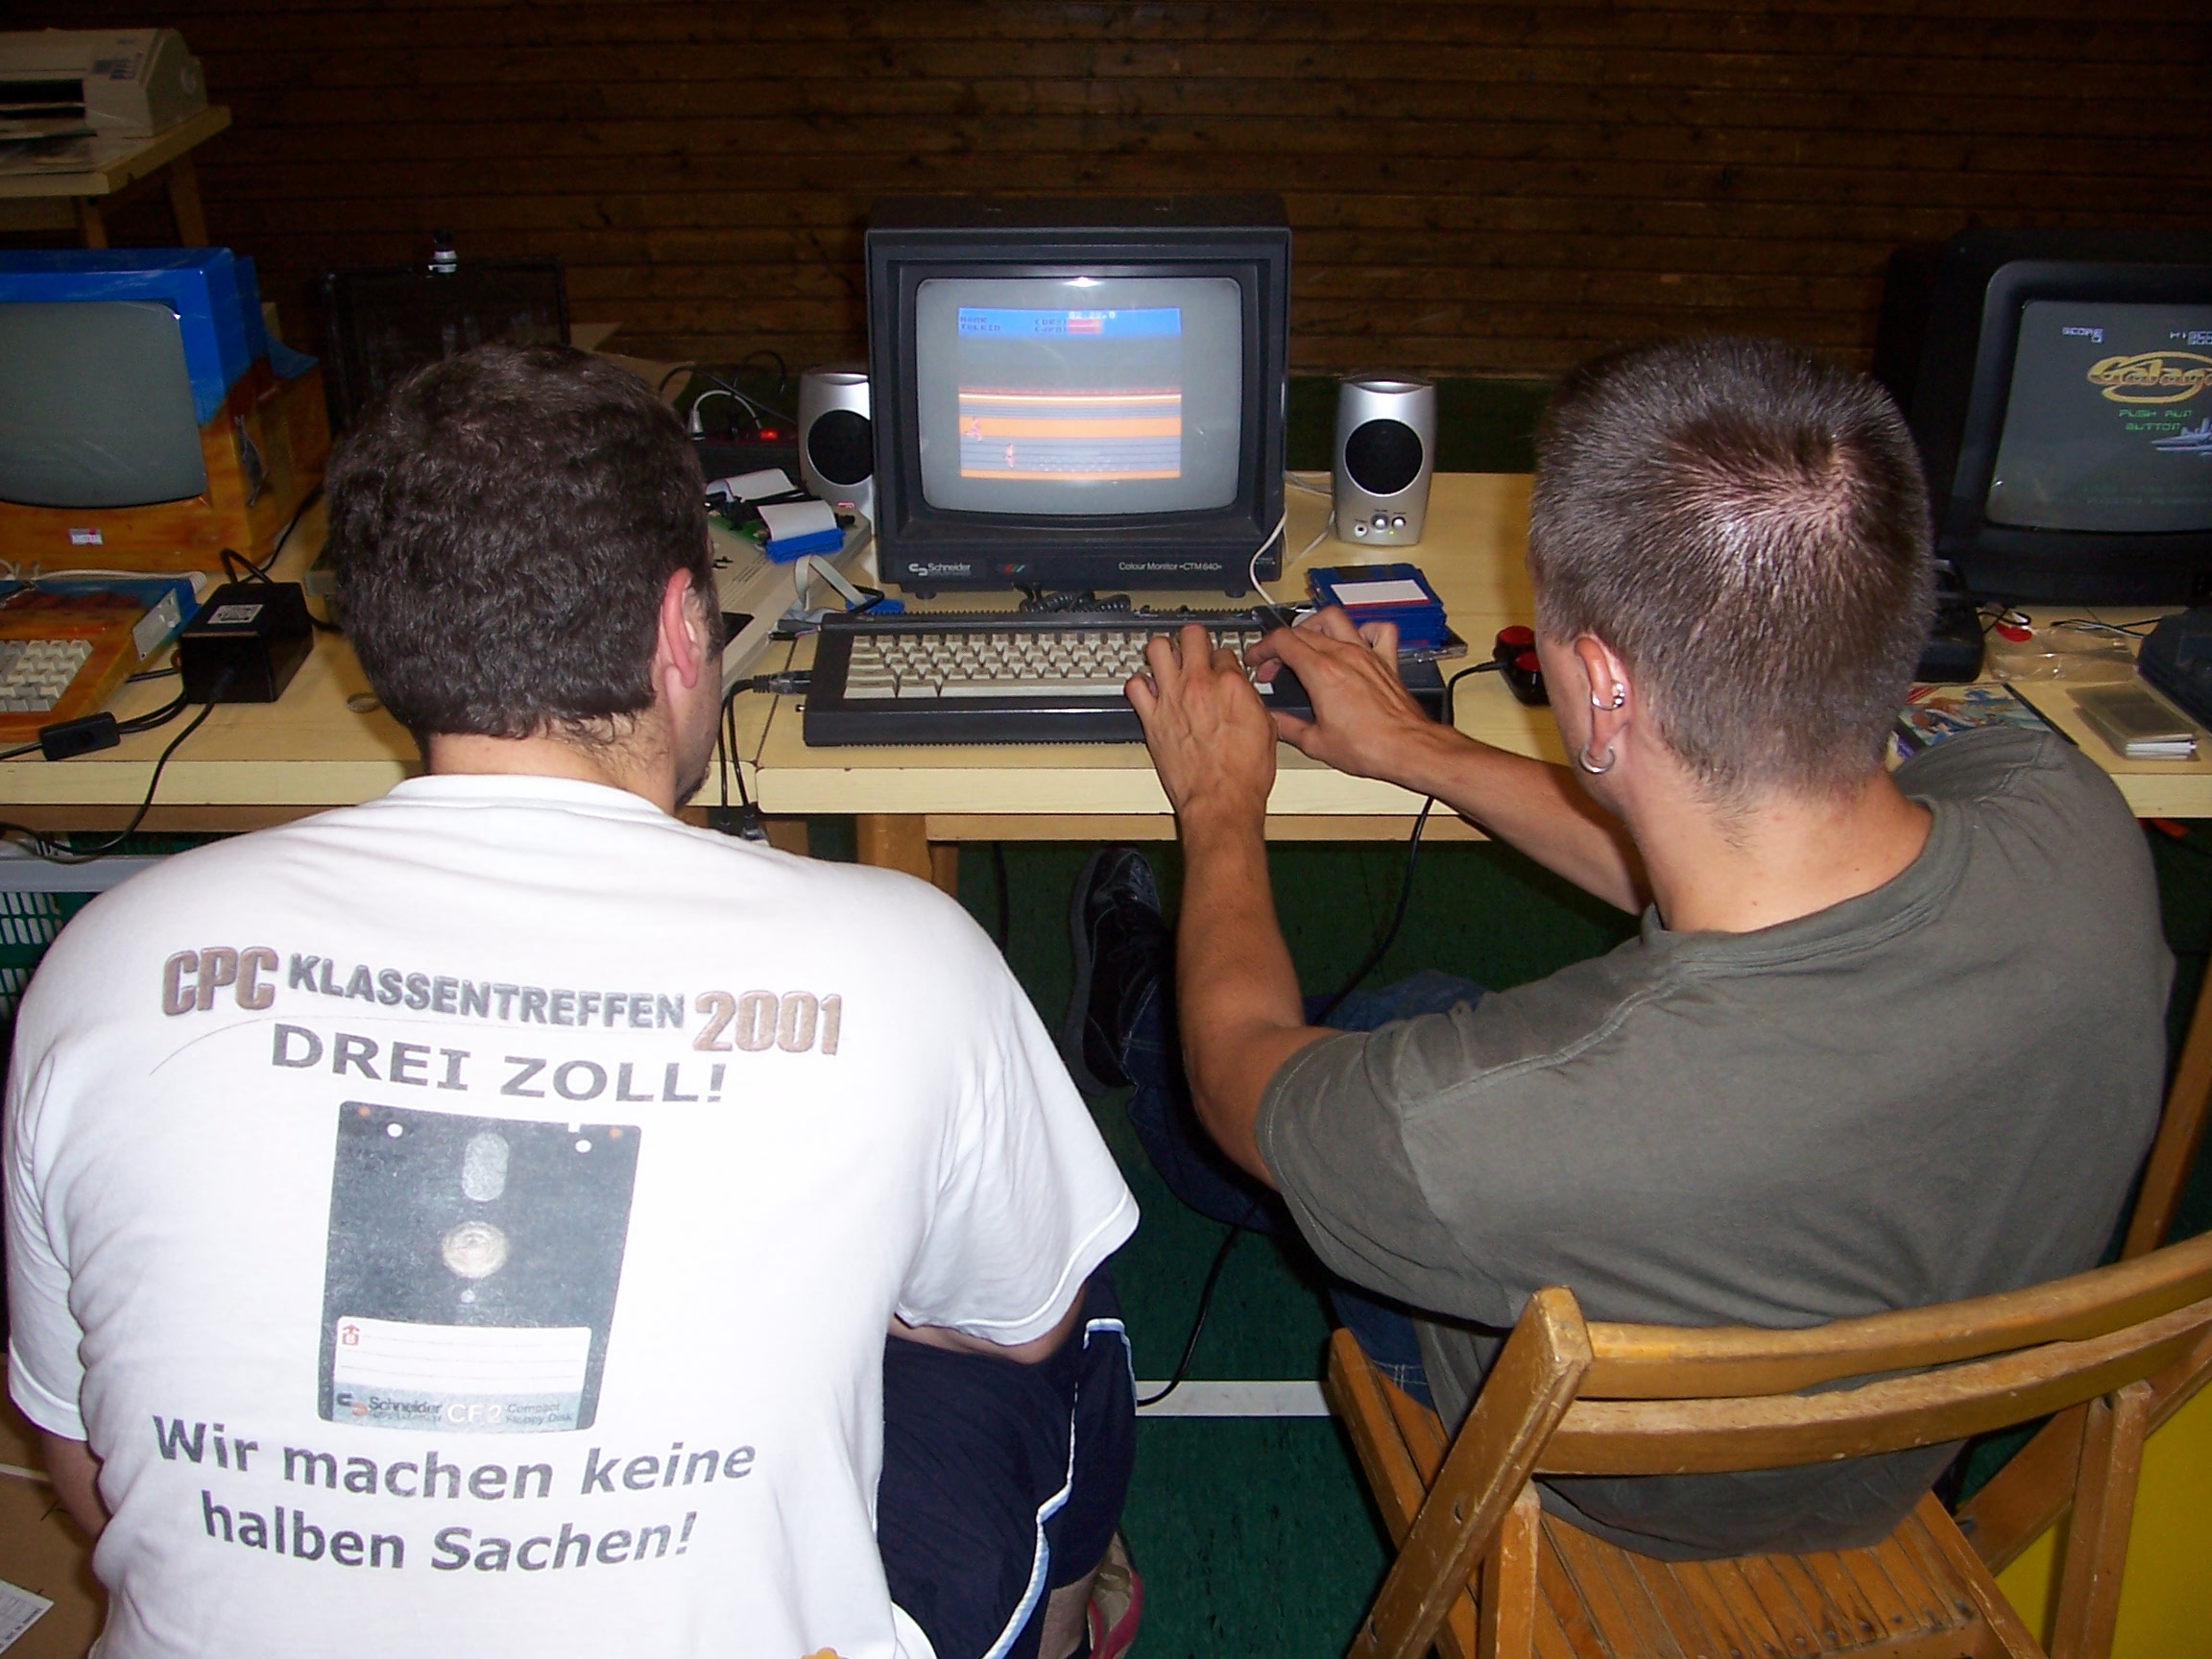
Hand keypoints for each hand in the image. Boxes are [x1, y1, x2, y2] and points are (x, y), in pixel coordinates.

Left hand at [1126, 623, 1277, 828]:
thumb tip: (1244, 691)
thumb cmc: (1244, 775)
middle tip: (1194, 649)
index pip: (1223, 650)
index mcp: (1231, 684)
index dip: (1223, 658)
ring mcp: (1172, 699)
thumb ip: (1251, 700)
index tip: (1221, 666)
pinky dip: (1139, 684)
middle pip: (1191, 635)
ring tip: (1167, 660)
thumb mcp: (1267, 729)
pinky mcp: (1152, 719)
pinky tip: (1149, 690)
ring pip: (1156, 648)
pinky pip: (1134, 686)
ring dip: (1163, 651)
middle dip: (1194, 639)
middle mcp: (1199, 685)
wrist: (1221, 801)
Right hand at [1247, 607, 1439, 782]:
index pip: (1282, 641)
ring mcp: (1366, 655)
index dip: (1262, 648)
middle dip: (1280, 645)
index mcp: (1322, 673)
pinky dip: (1363, 630)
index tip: (1257, 660)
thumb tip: (1273, 720)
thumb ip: (1287, 727)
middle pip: (1302, 630)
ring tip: (1306, 641)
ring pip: (1335, 619)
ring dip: (1314, 626)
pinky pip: (1378, 630)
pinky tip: (1354, 641)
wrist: (1408, 748)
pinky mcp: (1386, 661)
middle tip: (1275, 666)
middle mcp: (1344, 656)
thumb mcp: (1316, 743)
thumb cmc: (1371, 746)